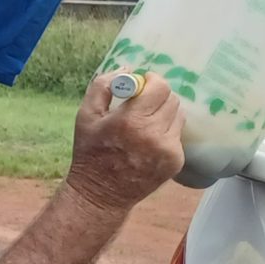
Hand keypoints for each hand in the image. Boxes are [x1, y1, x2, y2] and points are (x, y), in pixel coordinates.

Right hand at [64, 70, 184, 211]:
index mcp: (131, 121)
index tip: (142, 85)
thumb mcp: (85, 116)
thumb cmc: (90, 152)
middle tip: (142, 104)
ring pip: (178, 115)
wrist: (101, 194)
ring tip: (145, 124)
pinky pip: (177, 134)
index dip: (152, 81)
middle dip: (158, 96)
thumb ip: (103, 86)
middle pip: (172, 99)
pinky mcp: (176, 161)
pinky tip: (148, 142)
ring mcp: (168, 150)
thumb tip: (127, 69)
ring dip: (164, 113)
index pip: (160, 87)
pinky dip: (166, 132)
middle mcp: (154, 135)